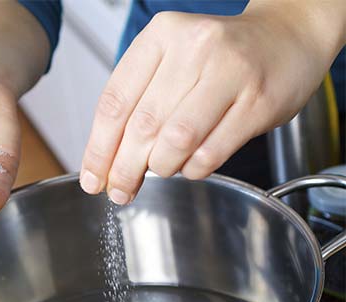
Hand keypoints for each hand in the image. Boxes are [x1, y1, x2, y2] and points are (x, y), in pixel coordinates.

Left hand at [80, 7, 339, 203]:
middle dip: (124, 168)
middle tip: (119, 191)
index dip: (98, 149)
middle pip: (142, 125)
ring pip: (176, 141)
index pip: (114, 102)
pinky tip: (189, 166)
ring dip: (161, 167)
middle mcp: (194, 47)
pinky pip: (211, 153)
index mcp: (160, 35)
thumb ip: (138, 101)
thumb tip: (106, 163)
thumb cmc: (219, 55)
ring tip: (159, 170)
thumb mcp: (170, 60)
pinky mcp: (258, 102)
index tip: (92, 179)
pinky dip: (193, 170)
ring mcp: (230, 73)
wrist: (285, 37)